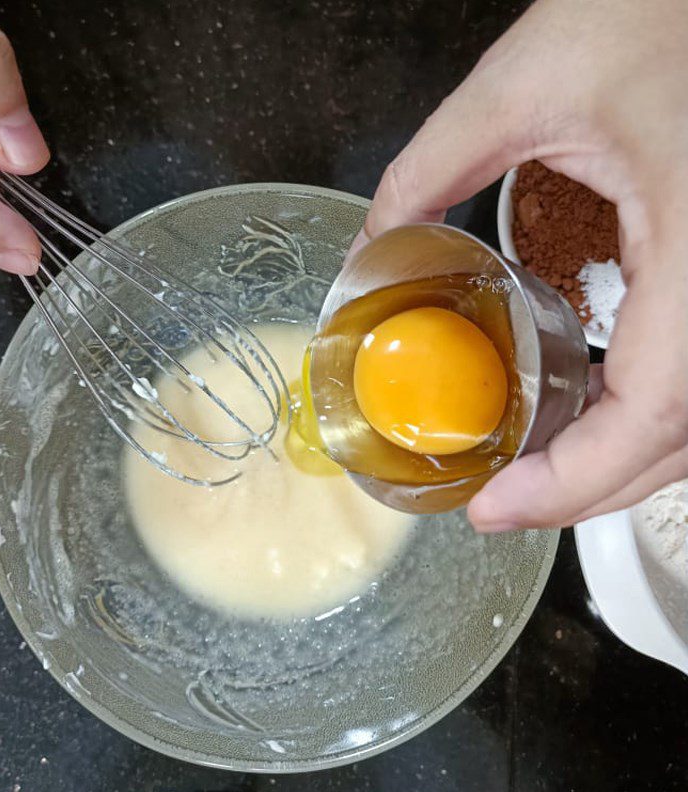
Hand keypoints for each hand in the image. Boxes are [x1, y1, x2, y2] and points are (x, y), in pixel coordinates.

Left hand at [351, 0, 687, 529]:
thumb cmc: (653, 6)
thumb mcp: (527, 80)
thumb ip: (430, 167)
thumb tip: (370, 245)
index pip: (657, 407)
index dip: (577, 480)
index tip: (495, 508)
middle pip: (685, 439)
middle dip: (590, 489)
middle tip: (503, 504)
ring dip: (620, 462)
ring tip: (537, 472)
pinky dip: (645, 415)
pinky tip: (589, 411)